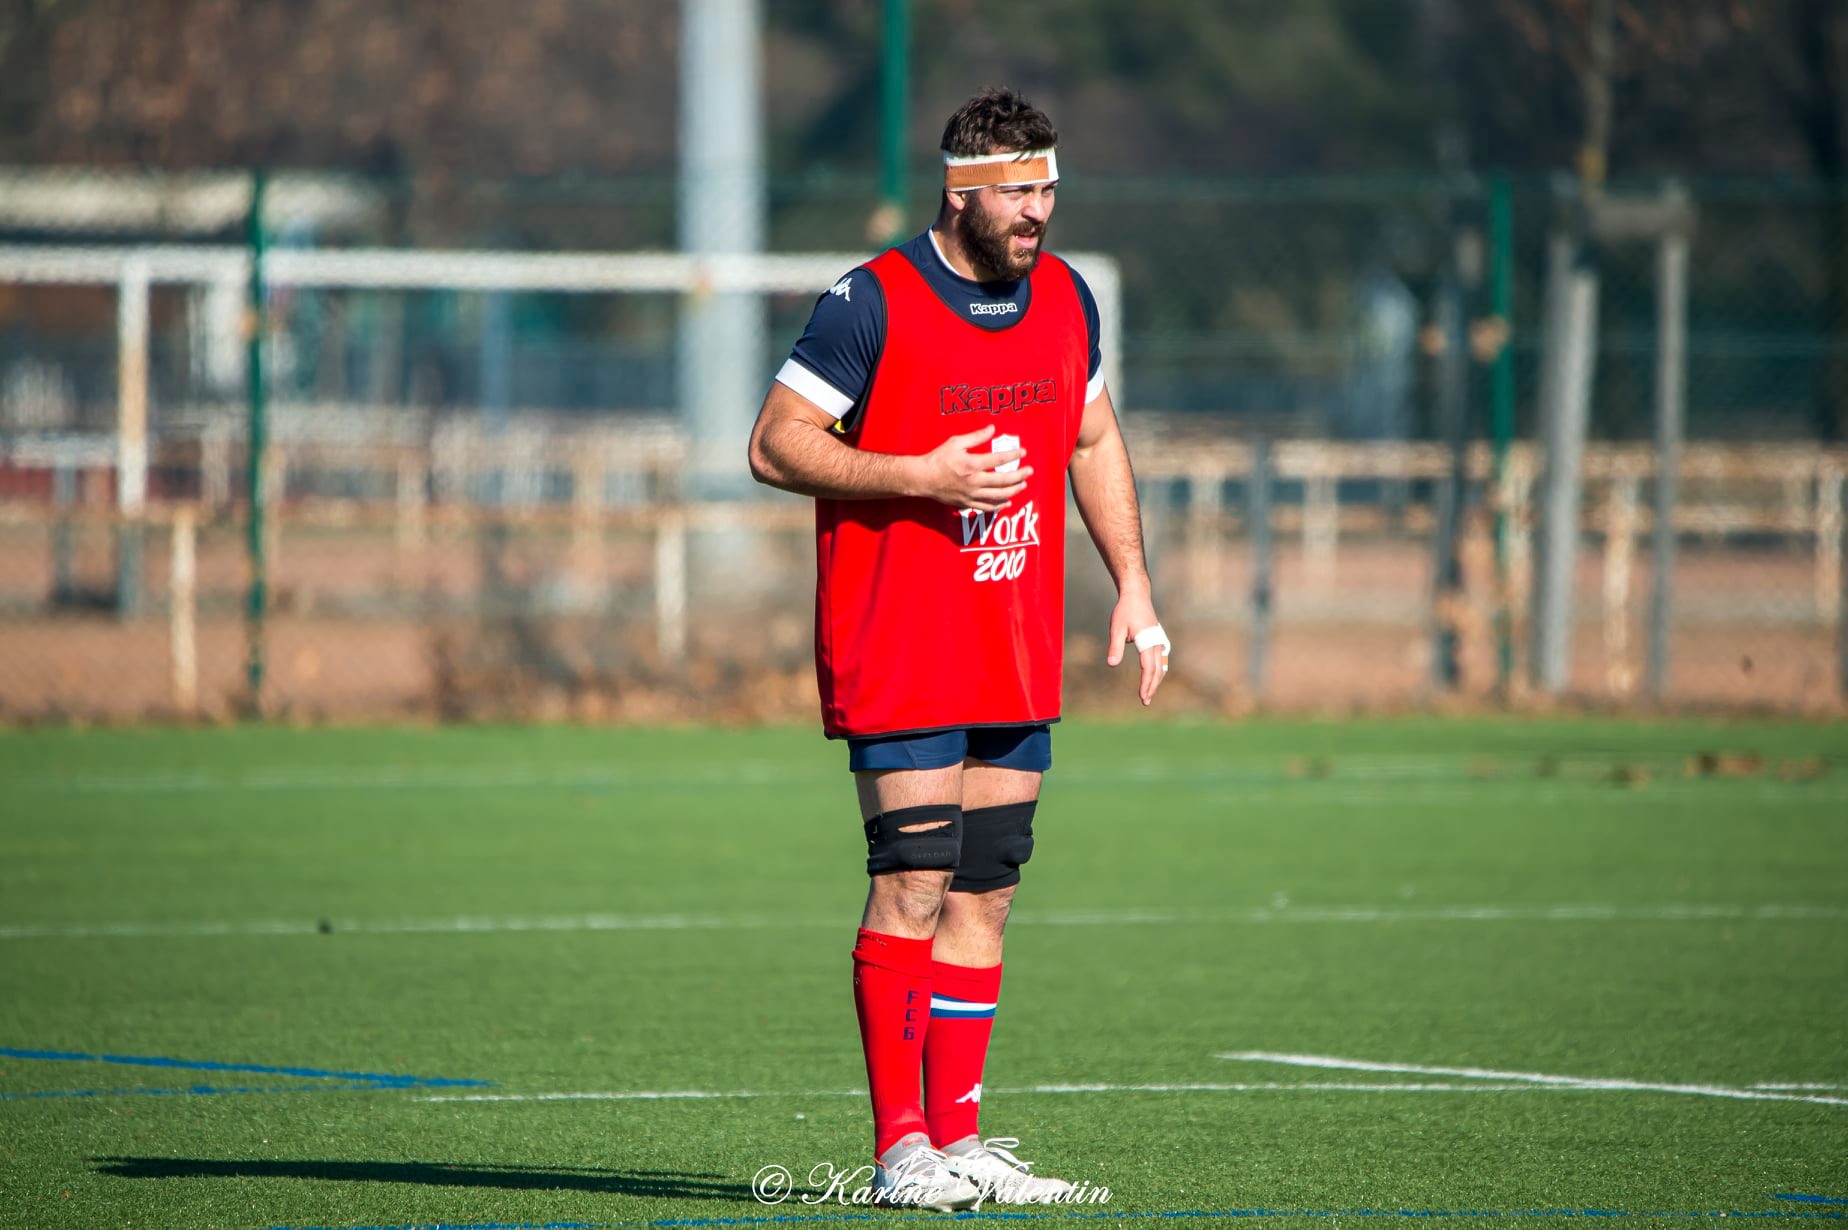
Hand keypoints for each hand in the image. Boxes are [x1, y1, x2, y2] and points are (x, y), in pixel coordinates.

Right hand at [915, 424, 1031, 511]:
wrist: (922, 479)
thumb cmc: (938, 459)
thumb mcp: (956, 442)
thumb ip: (976, 437)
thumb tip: (992, 428)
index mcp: (971, 464)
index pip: (998, 460)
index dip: (1013, 455)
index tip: (1023, 452)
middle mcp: (973, 481)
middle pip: (1003, 481)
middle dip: (1019, 476)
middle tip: (1029, 471)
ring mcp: (970, 495)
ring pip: (998, 496)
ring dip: (1013, 491)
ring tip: (1022, 485)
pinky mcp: (966, 503)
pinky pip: (986, 507)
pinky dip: (998, 505)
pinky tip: (1007, 502)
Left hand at [1106, 592, 1168, 705]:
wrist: (1137, 595)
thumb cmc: (1125, 611)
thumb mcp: (1116, 628)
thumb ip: (1115, 646)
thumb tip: (1111, 664)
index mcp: (1147, 641)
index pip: (1148, 668)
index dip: (1146, 684)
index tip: (1142, 697)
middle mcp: (1157, 642)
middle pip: (1158, 670)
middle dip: (1152, 687)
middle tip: (1145, 702)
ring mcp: (1159, 641)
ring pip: (1162, 666)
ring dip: (1156, 680)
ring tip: (1148, 694)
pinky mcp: (1158, 639)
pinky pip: (1161, 660)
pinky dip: (1158, 671)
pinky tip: (1153, 677)